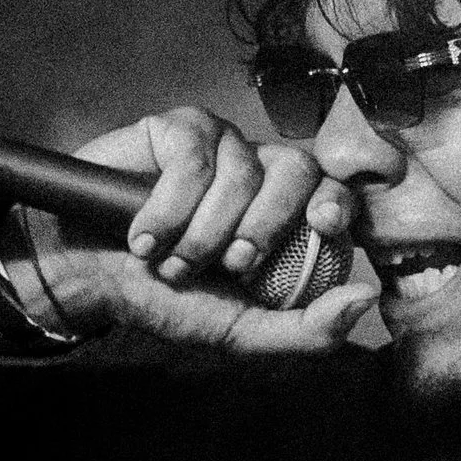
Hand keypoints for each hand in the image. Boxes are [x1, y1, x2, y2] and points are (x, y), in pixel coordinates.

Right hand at [9, 106, 373, 355]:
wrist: (92, 279)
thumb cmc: (169, 301)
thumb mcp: (243, 331)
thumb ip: (309, 327)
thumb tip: (367, 297)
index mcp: (287, 214)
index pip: (334, 191)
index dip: (335, 202)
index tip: (320, 227)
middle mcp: (260, 171)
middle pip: (298, 169)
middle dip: (264, 225)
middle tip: (230, 265)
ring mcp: (220, 144)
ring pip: (241, 171)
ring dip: (202, 233)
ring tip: (170, 262)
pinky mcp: (177, 129)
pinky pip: (193, 157)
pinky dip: (168, 207)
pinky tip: (143, 235)